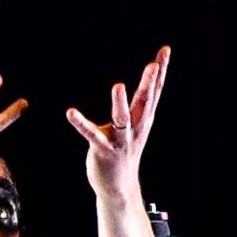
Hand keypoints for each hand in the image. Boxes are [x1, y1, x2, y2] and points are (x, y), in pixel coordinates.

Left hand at [66, 45, 169, 196]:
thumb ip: (142, 102)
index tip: (165, 50)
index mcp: (143, 119)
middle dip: (148, 84)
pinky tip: (71, 113)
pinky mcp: (103, 150)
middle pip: (144, 103)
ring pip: (122, 120)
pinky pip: (91, 135)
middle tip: (152, 65)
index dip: (160, 71)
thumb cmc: (125, 149)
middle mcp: (135, 128)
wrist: (119, 186)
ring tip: (118, 86)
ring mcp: (120, 141)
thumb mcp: (138, 124)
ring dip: (120, 103)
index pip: (155, 91)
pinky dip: (81, 124)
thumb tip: (151, 78)